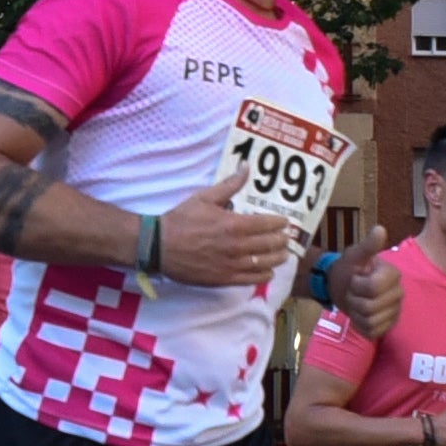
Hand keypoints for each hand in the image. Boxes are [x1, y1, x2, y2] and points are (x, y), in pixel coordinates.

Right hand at [158, 175, 295, 287]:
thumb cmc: (182, 220)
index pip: (268, 224)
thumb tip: (245, 166)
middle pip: (271, 245)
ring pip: (265, 263)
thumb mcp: (205, 197)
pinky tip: (268, 271)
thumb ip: (229, 184)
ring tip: (282, 254)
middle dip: (282, 240)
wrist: (159, 246)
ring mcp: (232, 265)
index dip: (280, 224)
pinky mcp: (224, 279)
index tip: (284, 223)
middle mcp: (237, 246)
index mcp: (234, 224)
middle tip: (286, 238)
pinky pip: (252, 280)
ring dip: (278, 258)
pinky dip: (264, 275)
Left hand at [330, 226, 401, 337]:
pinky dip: (360, 325)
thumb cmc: (348, 268)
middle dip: (354, 299)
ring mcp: (394, 312)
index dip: (357, 284)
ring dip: (356, 312)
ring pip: (370, 320)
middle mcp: (398, 294)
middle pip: (370, 306)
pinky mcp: (387, 327)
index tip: (356, 278)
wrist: (342, 286)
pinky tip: (359, 314)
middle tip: (353, 291)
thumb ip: (368, 245)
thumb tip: (379, 229)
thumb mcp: (354, 254)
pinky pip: (372, 332)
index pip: (373, 287)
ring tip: (356, 301)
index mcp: (393, 275)